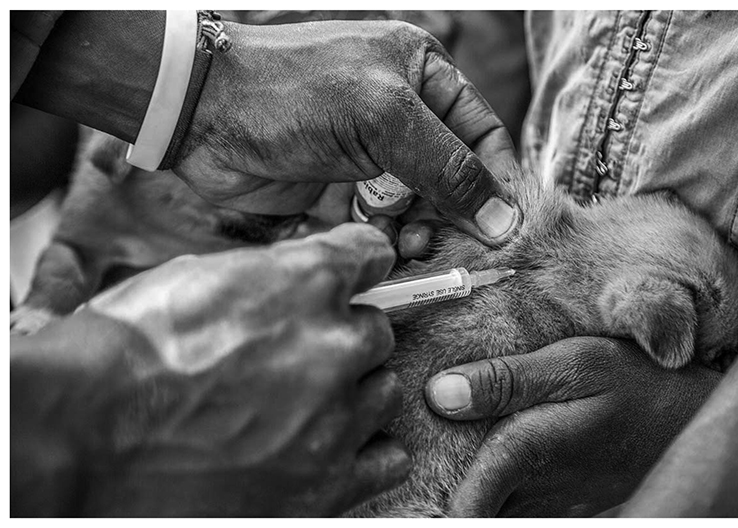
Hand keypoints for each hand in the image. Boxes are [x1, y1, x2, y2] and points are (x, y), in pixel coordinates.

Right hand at [11, 224, 409, 515]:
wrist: (81, 439)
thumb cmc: (124, 355)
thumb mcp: (197, 278)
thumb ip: (270, 276)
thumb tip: (300, 278)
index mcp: (306, 285)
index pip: (372, 255)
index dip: (361, 263)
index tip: (356, 272)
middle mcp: (333, 349)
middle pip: (377, 332)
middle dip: (343, 336)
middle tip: (300, 352)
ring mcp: (334, 422)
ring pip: (383, 392)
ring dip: (352, 391)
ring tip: (305, 402)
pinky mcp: (325, 486)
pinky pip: (388, 457)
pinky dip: (364, 448)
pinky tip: (328, 444)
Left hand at [176, 19, 520, 245]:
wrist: (203, 114)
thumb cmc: (292, 92)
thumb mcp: (383, 118)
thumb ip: (447, 168)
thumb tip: (503, 219)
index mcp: (421, 75)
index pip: (481, 135)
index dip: (496, 182)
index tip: (505, 229)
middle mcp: (400, 113)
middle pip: (452, 176)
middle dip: (453, 213)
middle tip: (447, 244)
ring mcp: (369, 152)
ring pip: (418, 204)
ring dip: (419, 229)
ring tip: (409, 244)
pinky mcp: (340, 187)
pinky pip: (381, 222)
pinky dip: (387, 238)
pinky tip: (383, 247)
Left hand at [424, 337, 722, 516]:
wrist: (692, 417)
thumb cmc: (633, 383)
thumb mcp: (574, 364)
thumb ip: (506, 381)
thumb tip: (439, 394)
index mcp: (529, 453)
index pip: (463, 505)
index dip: (431, 515)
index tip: (389, 516)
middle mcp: (537, 491)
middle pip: (473, 511)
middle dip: (442, 500)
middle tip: (401, 486)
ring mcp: (554, 504)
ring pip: (495, 512)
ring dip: (468, 500)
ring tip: (433, 477)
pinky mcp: (567, 504)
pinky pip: (517, 509)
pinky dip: (493, 497)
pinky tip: (478, 472)